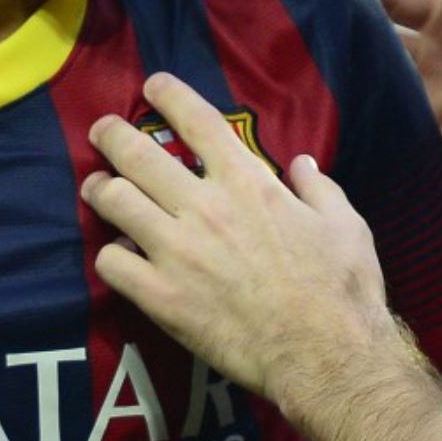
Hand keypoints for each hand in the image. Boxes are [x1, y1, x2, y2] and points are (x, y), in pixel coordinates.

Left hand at [81, 74, 392, 406]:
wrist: (325, 356)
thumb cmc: (342, 288)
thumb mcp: (345, 224)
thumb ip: (318, 187)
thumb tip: (301, 163)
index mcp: (249, 183)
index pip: (198, 122)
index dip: (169, 95)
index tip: (153, 84)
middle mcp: (205, 207)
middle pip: (137, 154)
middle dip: (111, 135)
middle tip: (101, 130)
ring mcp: (177, 252)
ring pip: (115, 201)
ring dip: (100, 189)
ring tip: (96, 187)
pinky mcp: (162, 297)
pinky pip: (113, 262)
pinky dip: (112, 253)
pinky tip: (119, 253)